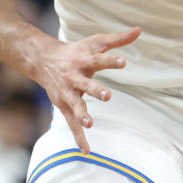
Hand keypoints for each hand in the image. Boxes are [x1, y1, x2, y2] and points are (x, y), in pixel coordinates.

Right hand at [30, 26, 139, 153]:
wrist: (43, 60)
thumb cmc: (76, 51)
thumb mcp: (96, 42)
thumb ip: (118, 39)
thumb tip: (139, 30)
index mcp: (84, 60)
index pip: (99, 60)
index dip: (111, 60)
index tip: (123, 61)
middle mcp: (75, 77)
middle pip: (86, 84)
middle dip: (96, 90)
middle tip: (107, 95)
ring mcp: (68, 93)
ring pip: (75, 105)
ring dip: (82, 114)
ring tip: (90, 123)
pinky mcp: (64, 106)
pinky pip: (71, 124)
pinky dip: (78, 138)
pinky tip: (86, 151)